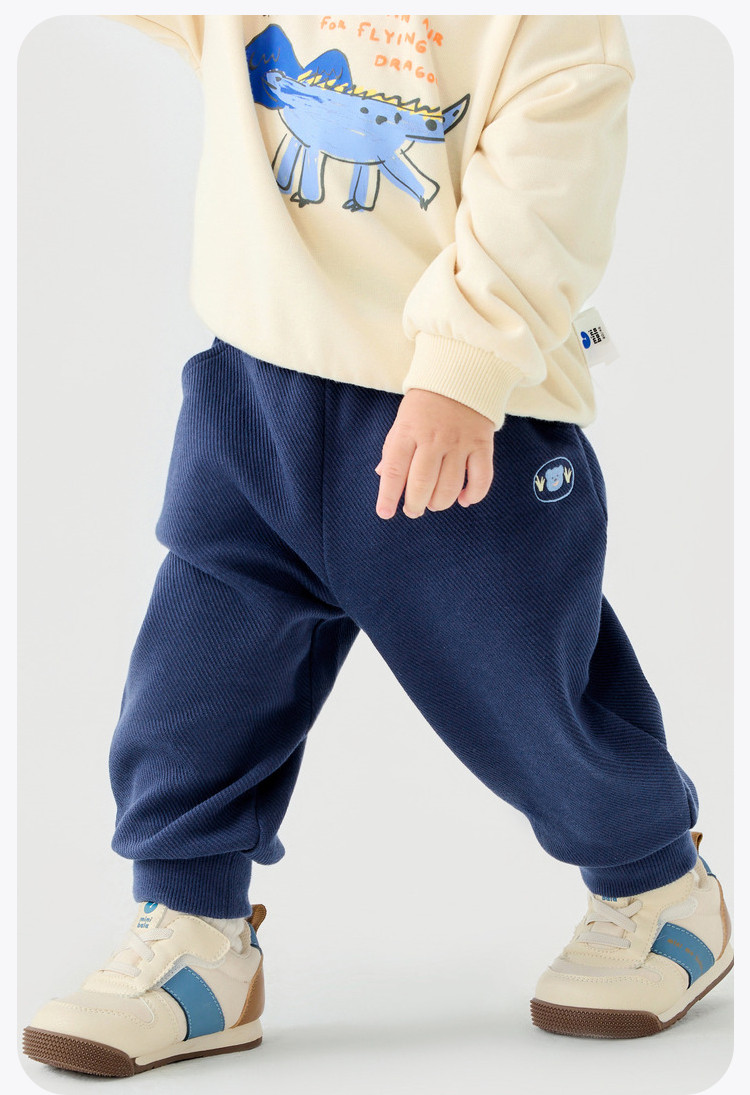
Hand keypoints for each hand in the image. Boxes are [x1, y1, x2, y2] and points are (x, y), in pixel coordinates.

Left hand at [375, 388, 494, 518]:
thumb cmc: (425, 406)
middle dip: (415, 504)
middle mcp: (434, 438)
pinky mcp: (482, 445)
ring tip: (434, 503)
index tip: (385, 513)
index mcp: (408, 431)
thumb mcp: (402, 423)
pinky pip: (481, 478)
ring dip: (440, 503)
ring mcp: (460, 442)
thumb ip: (393, 451)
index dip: (388, 495)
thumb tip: (382, 477)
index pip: (395, 469)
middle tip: (413, 510)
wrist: (460, 375)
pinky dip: (473, 495)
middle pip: (423, 483)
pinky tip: (463, 500)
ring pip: (450, 486)